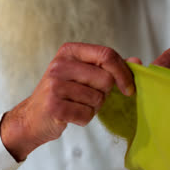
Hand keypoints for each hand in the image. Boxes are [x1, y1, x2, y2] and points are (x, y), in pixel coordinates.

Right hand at [0, 43, 134, 160]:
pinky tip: (71, 115)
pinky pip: (87, 114)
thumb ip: (110, 67)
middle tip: (90, 97)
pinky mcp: (54, 106)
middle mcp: (60, 64)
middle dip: (105, 94)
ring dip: (93, 108)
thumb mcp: (84, 73)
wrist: (32, 117)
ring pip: (98, 99)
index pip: (107, 54)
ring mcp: (55, 85)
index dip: (124, 72)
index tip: (129, 88)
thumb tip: (137, 62)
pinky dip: (84, 118)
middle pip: (106, 79)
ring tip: (77, 105)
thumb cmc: (64, 93)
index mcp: (70, 51)